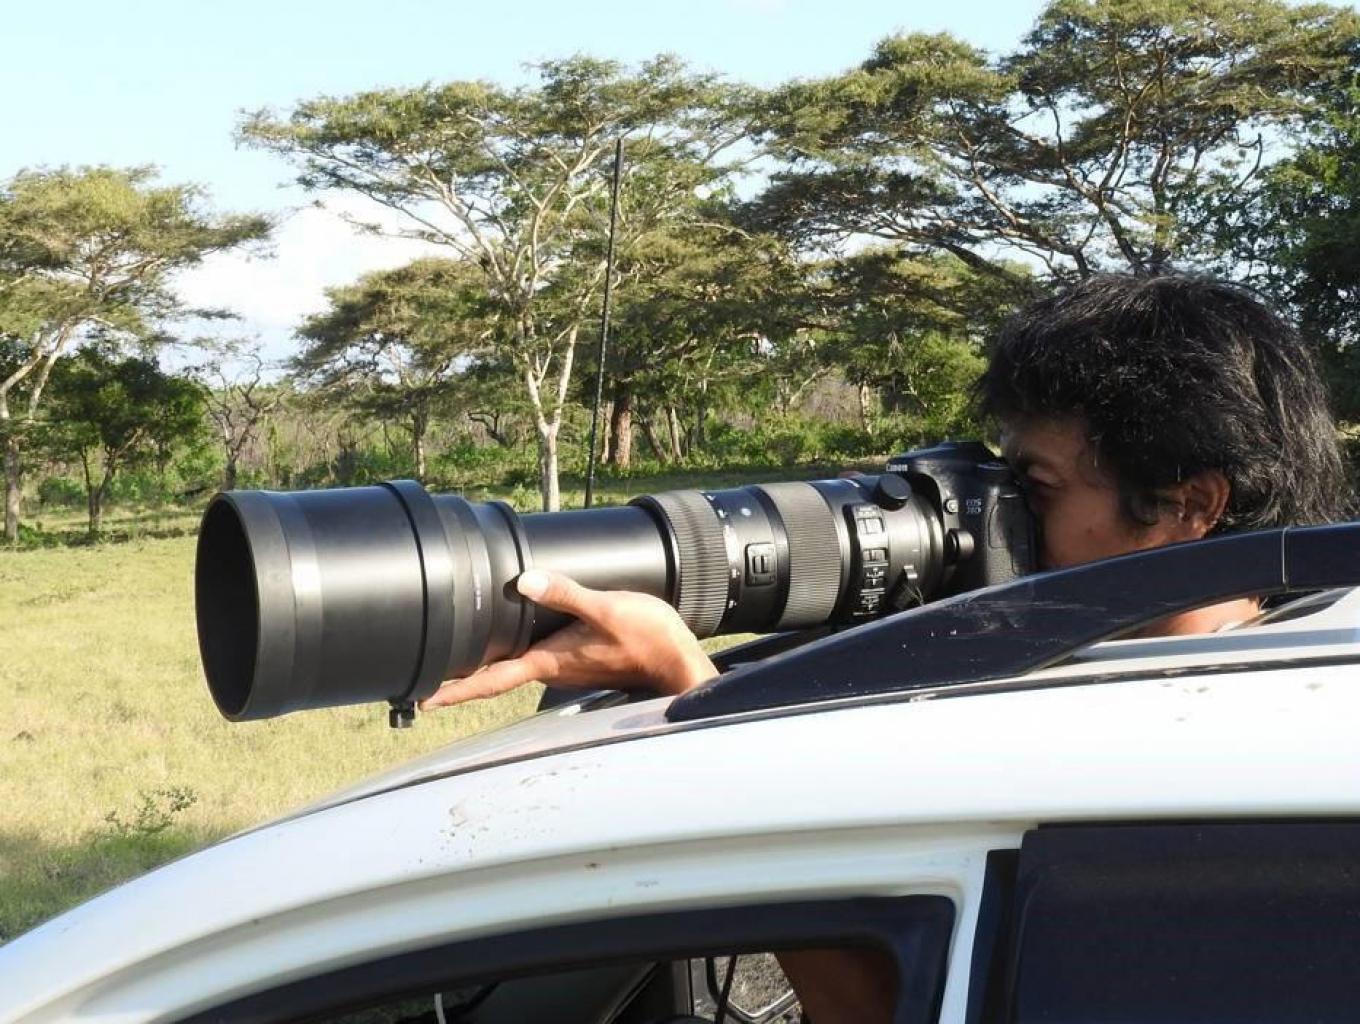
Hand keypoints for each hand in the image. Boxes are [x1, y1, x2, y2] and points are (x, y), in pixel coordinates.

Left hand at [419, 569, 718, 709]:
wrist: (679, 660)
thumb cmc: (647, 638)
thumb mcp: (606, 608)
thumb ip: (565, 594)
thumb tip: (524, 581)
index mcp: (549, 661)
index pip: (492, 680)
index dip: (456, 690)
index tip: (423, 699)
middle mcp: (552, 668)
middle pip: (495, 677)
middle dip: (460, 680)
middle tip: (424, 678)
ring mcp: (566, 666)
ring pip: (514, 668)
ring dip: (484, 668)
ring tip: (453, 662)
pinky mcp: (580, 658)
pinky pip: (535, 659)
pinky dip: (511, 655)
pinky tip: (508, 642)